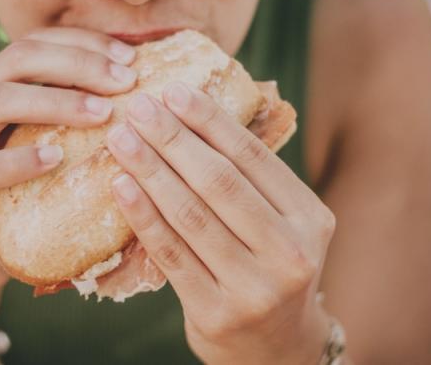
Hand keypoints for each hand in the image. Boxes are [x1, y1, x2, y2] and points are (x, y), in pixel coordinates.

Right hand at [0, 27, 138, 286]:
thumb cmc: (30, 191)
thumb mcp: (54, 140)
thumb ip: (77, 107)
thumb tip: (142, 73)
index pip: (33, 42)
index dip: (83, 44)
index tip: (131, 57)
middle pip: (15, 60)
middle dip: (76, 65)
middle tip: (125, 82)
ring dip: (55, 103)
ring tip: (102, 114)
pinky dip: (18, 161)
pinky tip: (55, 160)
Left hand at [105, 82, 335, 363]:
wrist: (277, 351)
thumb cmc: (268, 271)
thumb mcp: (282, 227)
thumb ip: (250, 184)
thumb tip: (187, 115)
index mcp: (310, 218)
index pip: (253, 157)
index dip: (210, 120)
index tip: (174, 91)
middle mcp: (290, 252)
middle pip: (220, 182)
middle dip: (173, 138)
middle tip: (139, 107)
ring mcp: (255, 287)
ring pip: (191, 215)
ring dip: (150, 170)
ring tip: (121, 139)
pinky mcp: (217, 314)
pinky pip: (171, 254)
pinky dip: (143, 216)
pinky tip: (120, 186)